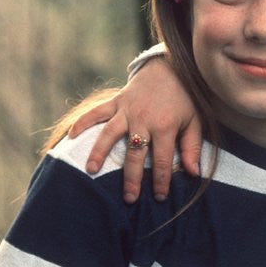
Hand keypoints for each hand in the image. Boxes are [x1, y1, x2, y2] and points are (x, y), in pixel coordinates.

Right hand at [68, 57, 201, 202]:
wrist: (170, 68)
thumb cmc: (185, 99)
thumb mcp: (195, 122)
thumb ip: (191, 147)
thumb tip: (193, 173)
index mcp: (165, 126)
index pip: (162, 159)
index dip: (161, 180)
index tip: (160, 197)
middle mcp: (143, 119)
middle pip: (135, 152)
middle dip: (131, 177)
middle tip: (129, 198)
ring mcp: (127, 110)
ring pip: (110, 133)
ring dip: (99, 152)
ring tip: (90, 170)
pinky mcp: (116, 101)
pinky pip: (96, 112)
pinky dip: (82, 122)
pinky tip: (71, 136)